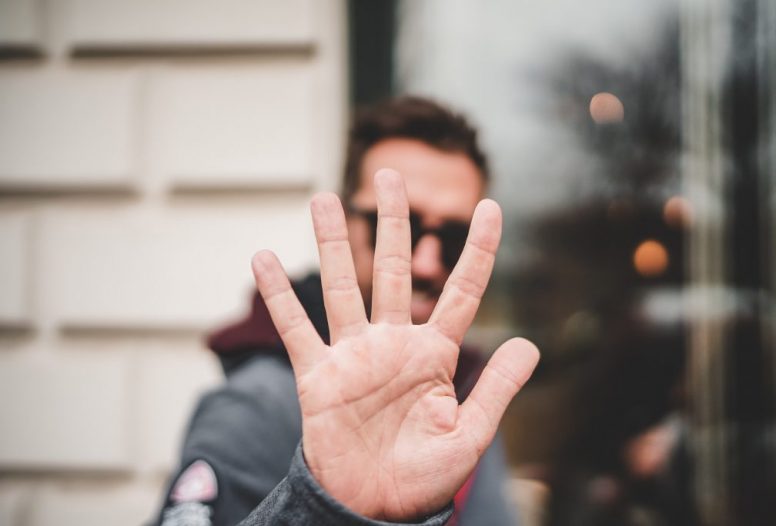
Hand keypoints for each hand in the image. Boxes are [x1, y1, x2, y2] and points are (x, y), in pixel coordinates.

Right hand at [251, 169, 538, 520]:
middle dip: (393, 223)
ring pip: (340, 287)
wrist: (374, 508)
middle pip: (393, 270)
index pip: (462, 292)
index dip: (480, 250)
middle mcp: (392, 344)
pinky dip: (279, 295)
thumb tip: (530, 343)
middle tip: (391, 175)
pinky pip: (295, 328)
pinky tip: (262, 257)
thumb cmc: (424, 479)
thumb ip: (496, 388)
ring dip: (331, 242)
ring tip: (322, 197)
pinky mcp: (317, 375)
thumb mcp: (469, 435)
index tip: (493, 206)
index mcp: (433, 354)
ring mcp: (352, 356)